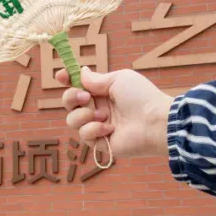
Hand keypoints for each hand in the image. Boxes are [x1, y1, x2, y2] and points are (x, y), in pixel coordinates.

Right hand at [58, 67, 173, 159]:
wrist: (155, 121)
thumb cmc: (141, 97)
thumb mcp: (118, 79)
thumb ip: (96, 79)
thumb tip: (82, 71)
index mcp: (103, 93)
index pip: (78, 86)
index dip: (67, 80)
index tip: (60, 75)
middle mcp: (98, 109)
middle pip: (69, 103)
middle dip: (71, 97)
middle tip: (85, 97)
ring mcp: (98, 126)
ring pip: (72, 120)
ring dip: (83, 115)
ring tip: (102, 115)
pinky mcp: (100, 143)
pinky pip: (84, 135)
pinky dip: (95, 129)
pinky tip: (110, 129)